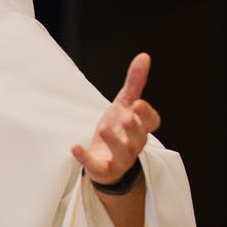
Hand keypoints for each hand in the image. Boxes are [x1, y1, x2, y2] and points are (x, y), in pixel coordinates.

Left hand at [71, 52, 160, 184]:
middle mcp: (133, 144)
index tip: (138, 104)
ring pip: (122, 154)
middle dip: (134, 128)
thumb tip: (144, 56)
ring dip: (114, 142)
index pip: (151, 123)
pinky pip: (97, 167)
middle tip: (126, 116)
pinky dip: (86, 158)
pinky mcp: (103, 169)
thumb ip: (134, 83)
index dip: (147, 115)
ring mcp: (119, 159)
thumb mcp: (124, 104)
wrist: (106, 161)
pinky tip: (75, 147)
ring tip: (104, 129)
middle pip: (139, 138)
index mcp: (140, 127)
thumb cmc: (118, 130)